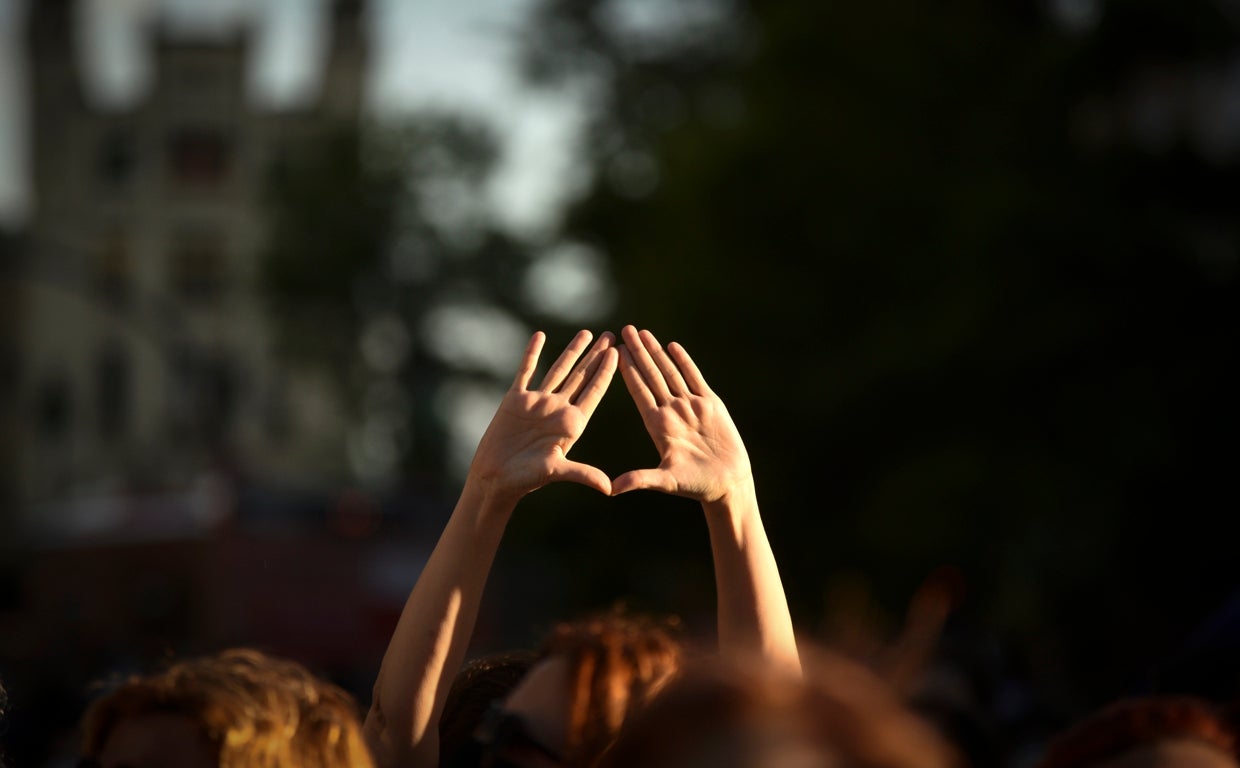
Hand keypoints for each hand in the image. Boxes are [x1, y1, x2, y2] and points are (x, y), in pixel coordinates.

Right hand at [468, 330, 617, 503]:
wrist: (495, 477)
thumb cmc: (526, 479)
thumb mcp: (556, 471)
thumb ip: (582, 474)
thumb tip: (609, 488)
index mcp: (571, 423)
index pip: (593, 392)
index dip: (606, 371)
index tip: (619, 352)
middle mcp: (557, 409)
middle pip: (581, 376)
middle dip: (596, 355)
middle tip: (612, 335)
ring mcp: (537, 402)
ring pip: (558, 369)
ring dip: (572, 351)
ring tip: (587, 332)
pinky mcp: (516, 399)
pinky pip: (526, 370)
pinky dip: (532, 354)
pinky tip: (540, 336)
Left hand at [612, 325, 751, 502]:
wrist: (727, 483)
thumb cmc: (696, 485)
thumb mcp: (666, 481)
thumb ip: (640, 479)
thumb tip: (612, 489)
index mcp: (657, 425)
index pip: (639, 391)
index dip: (627, 370)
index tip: (613, 352)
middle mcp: (671, 411)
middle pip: (651, 375)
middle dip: (637, 352)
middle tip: (623, 330)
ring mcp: (689, 406)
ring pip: (670, 372)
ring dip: (656, 352)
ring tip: (642, 332)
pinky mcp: (710, 404)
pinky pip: (694, 378)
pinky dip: (684, 361)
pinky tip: (672, 346)